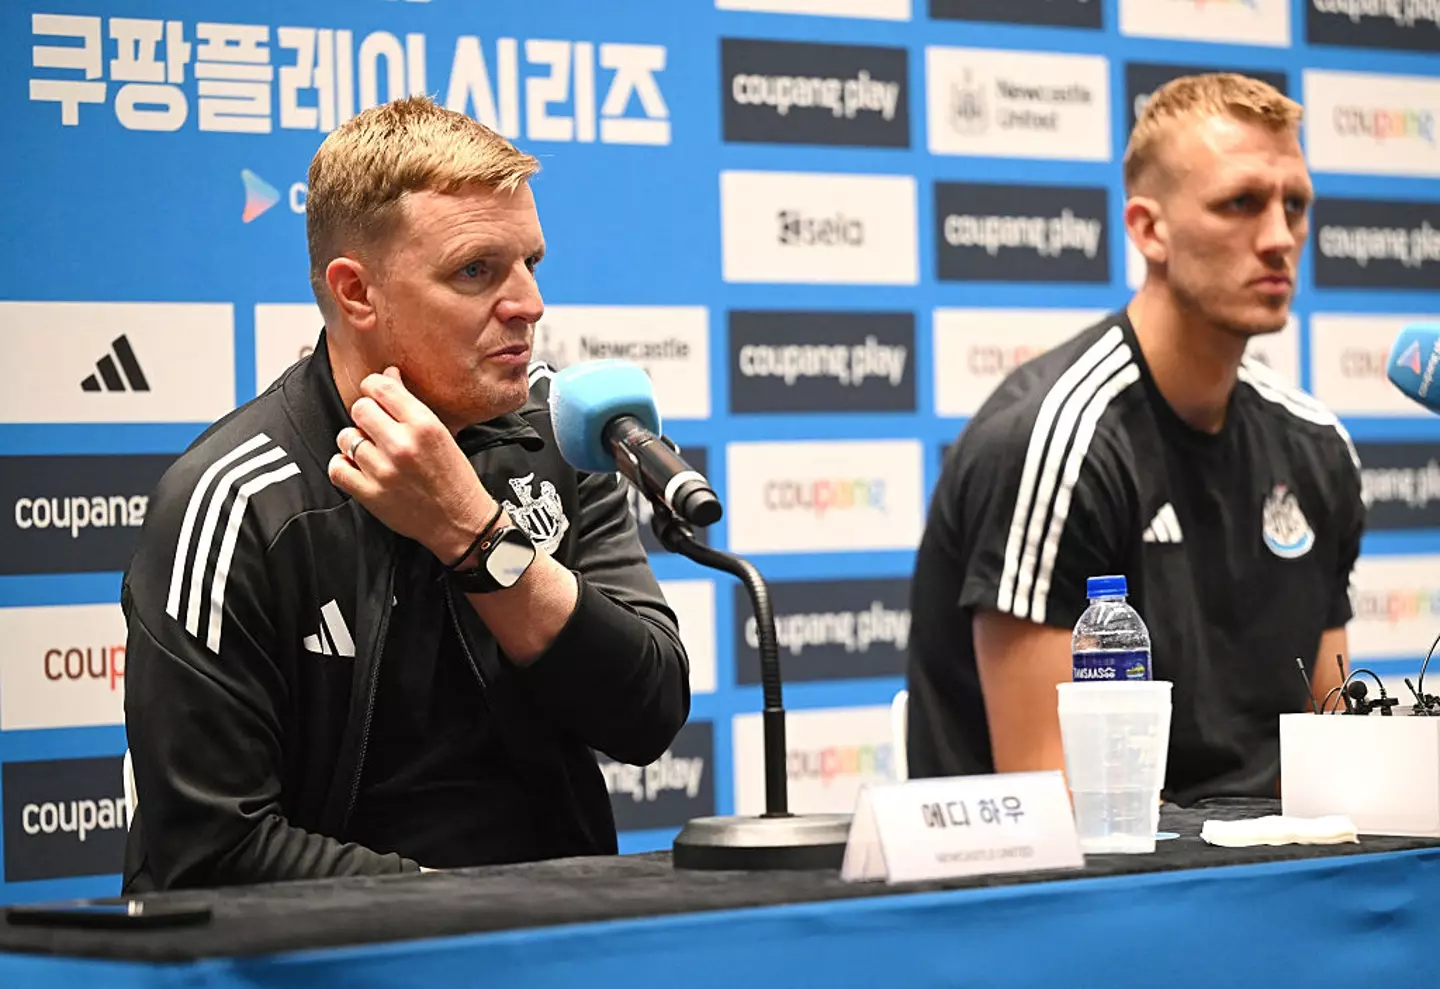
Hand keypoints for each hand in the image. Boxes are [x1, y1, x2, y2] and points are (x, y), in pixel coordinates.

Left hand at [328, 367, 493, 563]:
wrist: (460, 522)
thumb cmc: (454, 478)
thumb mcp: (441, 433)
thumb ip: (411, 404)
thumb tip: (388, 374)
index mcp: (424, 425)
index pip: (381, 387)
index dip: (374, 387)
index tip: (376, 395)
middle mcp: (402, 445)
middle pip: (360, 409)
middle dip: (365, 415)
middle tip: (375, 426)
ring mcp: (384, 471)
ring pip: (346, 437)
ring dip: (354, 441)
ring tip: (370, 451)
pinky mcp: (370, 494)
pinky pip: (337, 468)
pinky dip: (343, 465)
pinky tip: (357, 466)